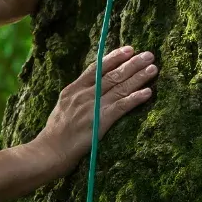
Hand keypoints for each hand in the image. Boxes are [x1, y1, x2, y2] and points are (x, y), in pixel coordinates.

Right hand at [33, 46, 156, 172]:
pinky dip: (135, 98)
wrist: (48, 151)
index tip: (129, 49)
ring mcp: (92, 107)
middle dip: (132, 63)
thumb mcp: (62, 107)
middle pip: (112, 75)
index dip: (114, 57)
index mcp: (73, 89)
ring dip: (138, 77)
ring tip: (153, 68)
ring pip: (119, 88)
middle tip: (149, 54)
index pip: (97, 68)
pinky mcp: (100, 122)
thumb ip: (77, 96)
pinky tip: (148, 93)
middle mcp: (83, 94)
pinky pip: (121, 107)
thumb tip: (91, 87)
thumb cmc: (55, 133)